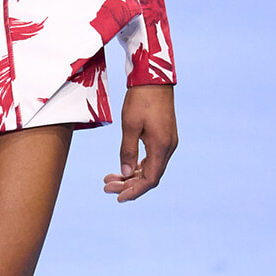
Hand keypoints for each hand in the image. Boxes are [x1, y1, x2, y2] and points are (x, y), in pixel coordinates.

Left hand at [105, 84, 177, 203]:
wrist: (153, 78)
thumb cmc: (140, 99)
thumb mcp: (130, 125)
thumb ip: (127, 151)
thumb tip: (125, 173)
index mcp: (161, 147)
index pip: (150, 179)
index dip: (134, 191)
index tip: (118, 197)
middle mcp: (168, 147)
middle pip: (150, 176)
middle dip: (129, 185)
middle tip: (107, 186)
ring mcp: (168, 142)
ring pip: (151, 168)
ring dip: (131, 176)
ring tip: (110, 178)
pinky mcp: (164, 137)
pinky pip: (152, 158)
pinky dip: (138, 166)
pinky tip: (124, 167)